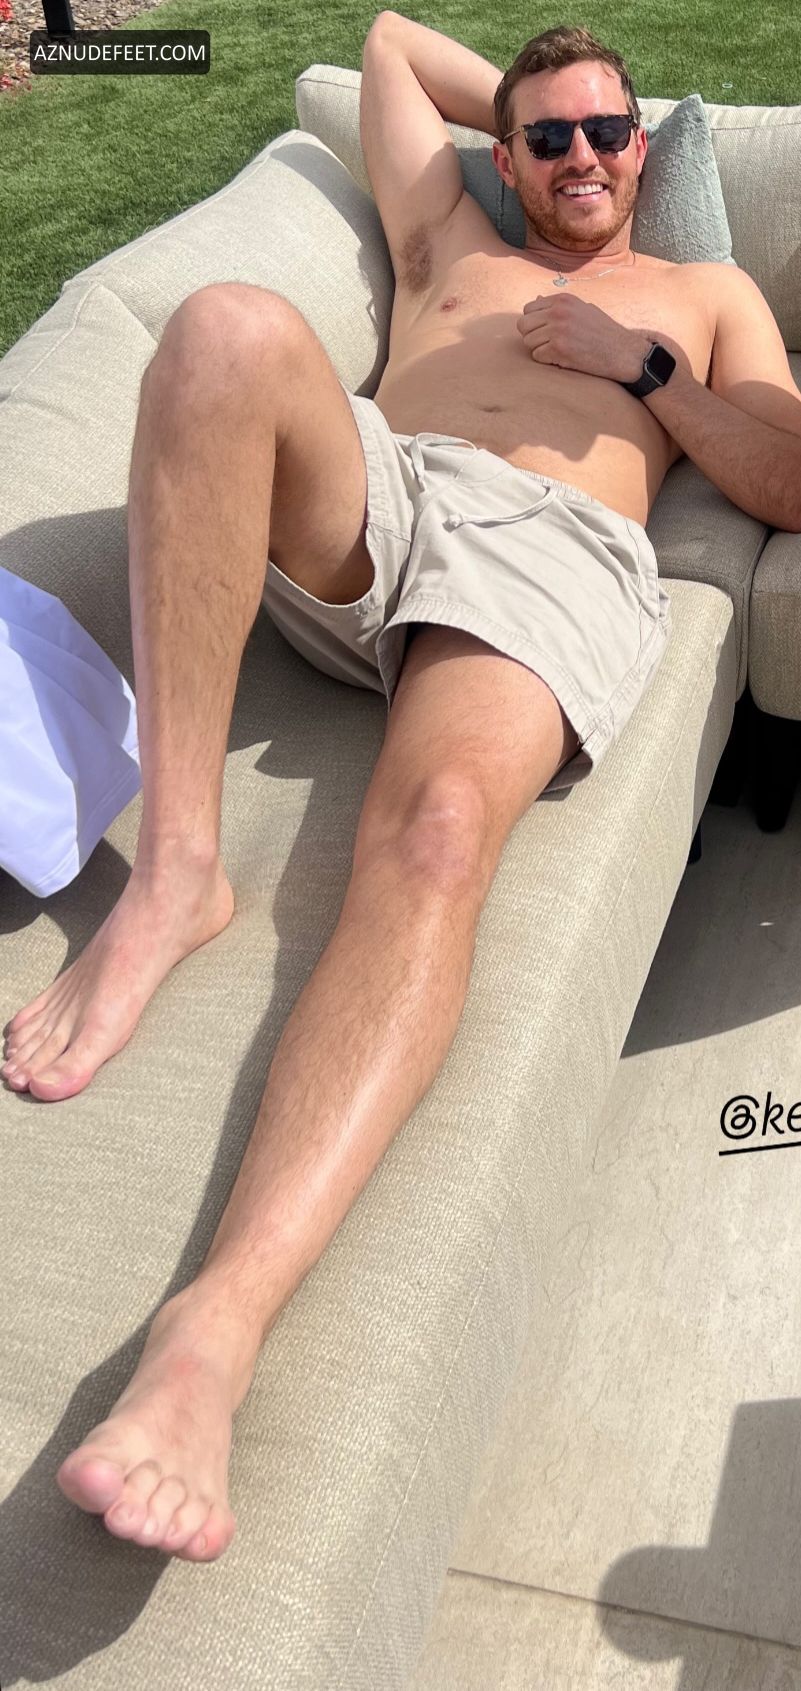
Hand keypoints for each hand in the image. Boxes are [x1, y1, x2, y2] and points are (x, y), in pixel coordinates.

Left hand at [515, 293, 652, 382]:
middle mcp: (558, 312)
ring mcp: (558, 330)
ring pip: (528, 342)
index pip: (528, 309)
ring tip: (557, 351)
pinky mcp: (559, 349)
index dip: (534, 322)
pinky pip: (537, 356)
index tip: (546, 331)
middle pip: (523, 325)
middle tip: (547, 343)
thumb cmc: (603, 331)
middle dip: (532, 336)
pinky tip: (562, 358)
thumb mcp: (583, 309)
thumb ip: (559, 306)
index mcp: (563, 300)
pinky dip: (546, 360)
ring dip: (539, 349)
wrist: (622, 351)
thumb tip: (536, 299)